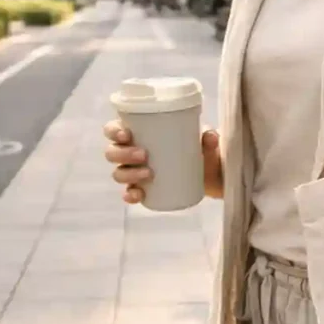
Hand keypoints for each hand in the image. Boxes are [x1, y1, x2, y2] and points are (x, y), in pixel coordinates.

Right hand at [103, 119, 223, 203]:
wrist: (210, 172)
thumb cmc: (199, 147)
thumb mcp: (203, 140)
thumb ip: (208, 137)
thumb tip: (210, 136)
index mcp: (139, 132)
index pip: (114, 129)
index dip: (113, 131)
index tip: (126, 134)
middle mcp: (131, 151)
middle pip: (112, 152)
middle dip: (123, 154)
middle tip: (144, 155)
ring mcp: (135, 172)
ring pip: (119, 173)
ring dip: (128, 174)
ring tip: (149, 174)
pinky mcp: (143, 189)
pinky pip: (129, 193)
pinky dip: (130, 195)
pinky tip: (137, 194)